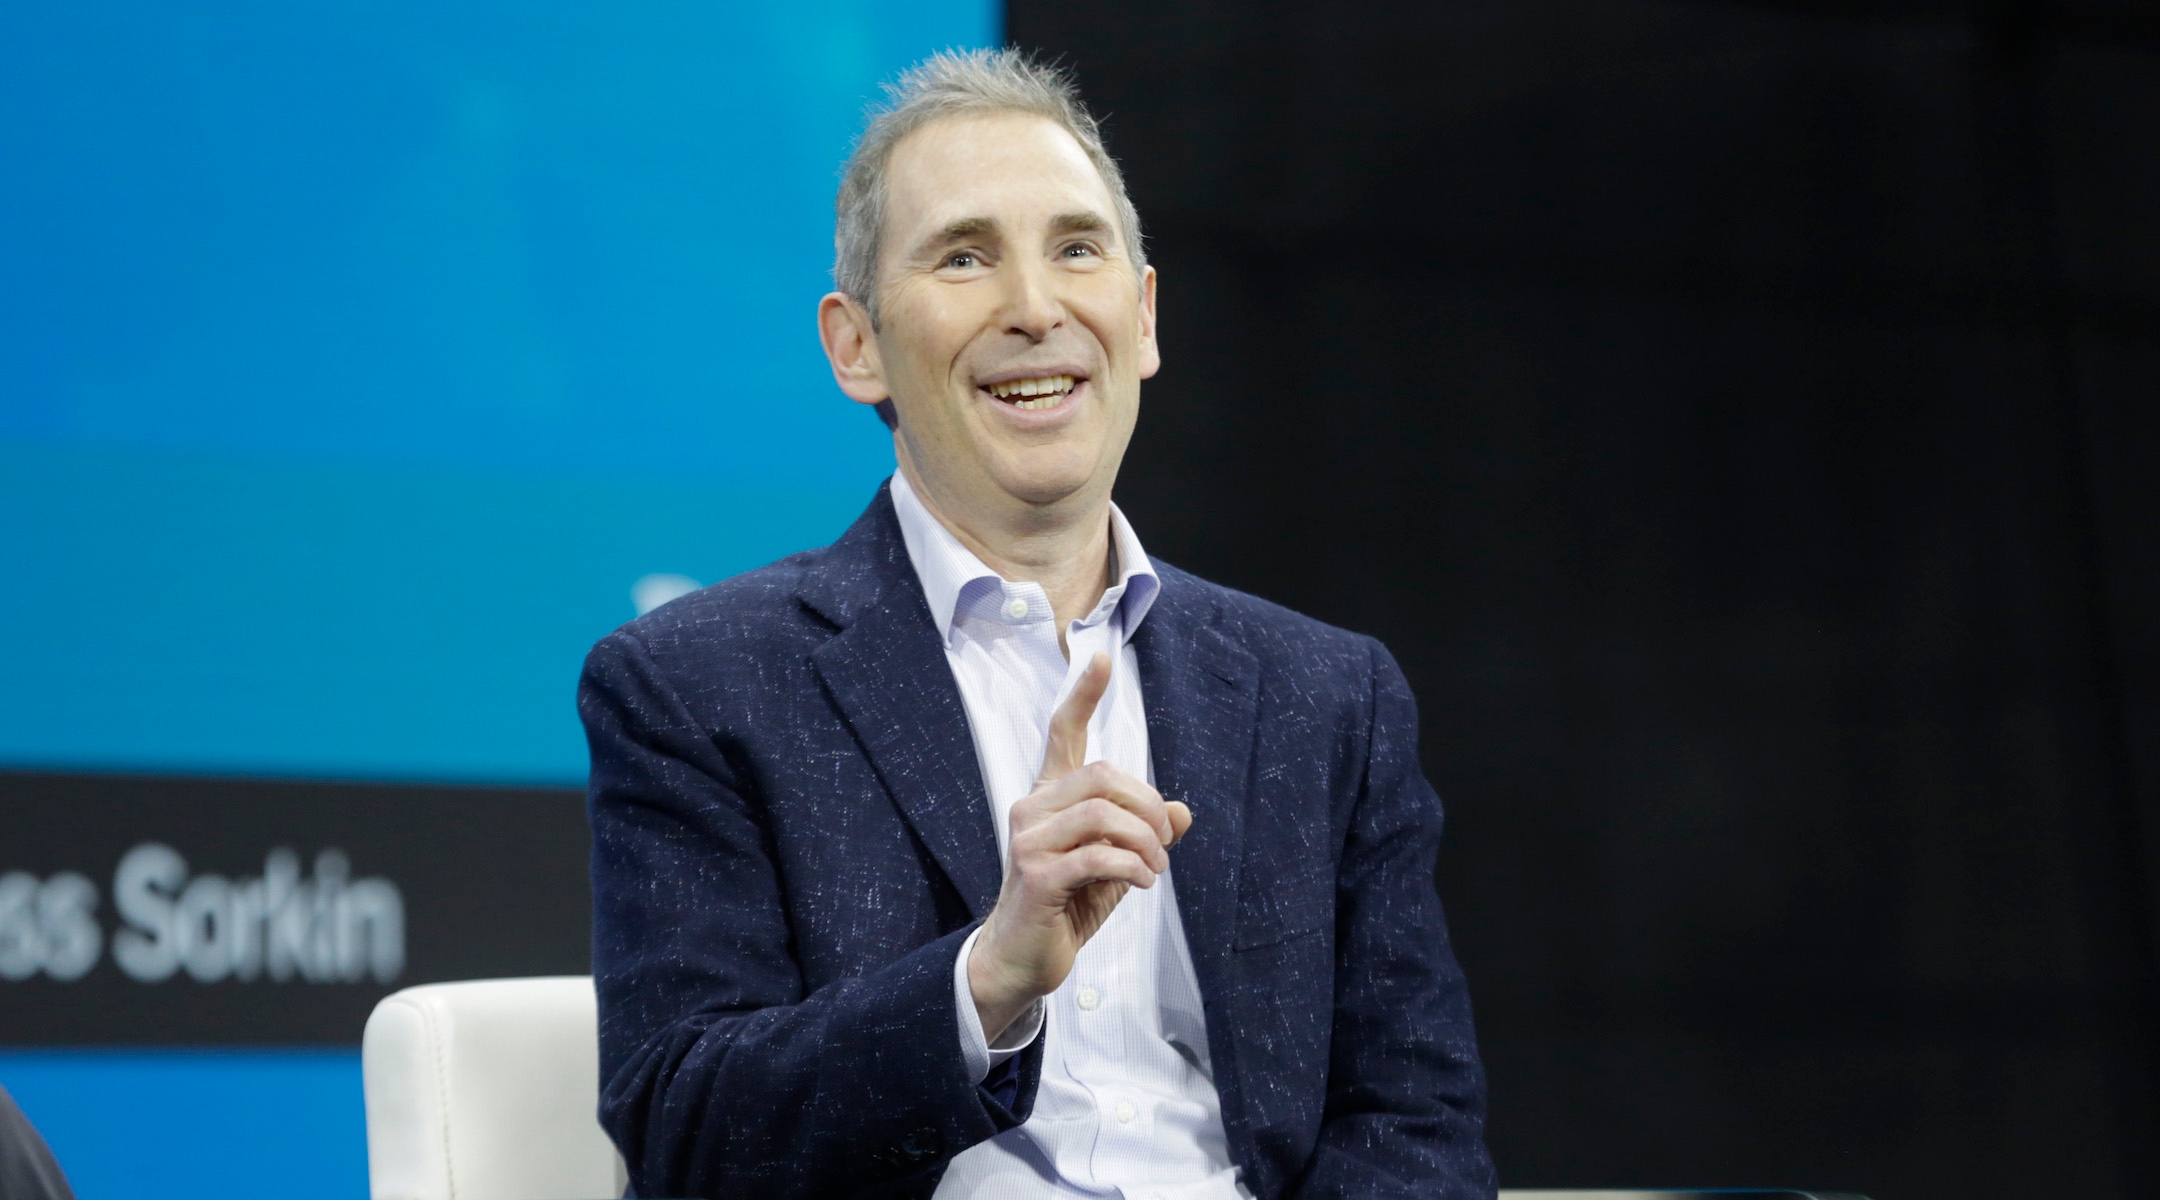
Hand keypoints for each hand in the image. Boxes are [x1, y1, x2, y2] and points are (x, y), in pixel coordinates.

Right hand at [967, 652, 1193, 1040]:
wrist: (1023, 958)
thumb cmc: (1066, 907)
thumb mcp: (1114, 866)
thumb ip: (1144, 836)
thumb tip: (1183, 812)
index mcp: (1049, 797)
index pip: (1062, 733)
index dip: (1081, 696)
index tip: (1098, 657)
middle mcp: (1033, 808)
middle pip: (1104, 775)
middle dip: (1147, 805)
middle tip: (1165, 840)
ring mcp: (1029, 840)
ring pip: (1104, 813)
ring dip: (1145, 842)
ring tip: (1155, 869)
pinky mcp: (1035, 874)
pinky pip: (1098, 855)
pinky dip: (1132, 867)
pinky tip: (1142, 883)